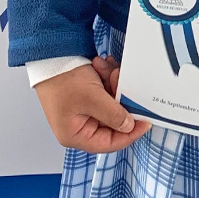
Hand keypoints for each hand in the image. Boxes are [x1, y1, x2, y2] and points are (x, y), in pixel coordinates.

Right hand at [34, 58, 150, 154]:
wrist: (52, 54)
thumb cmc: (62, 80)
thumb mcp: (92, 98)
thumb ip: (113, 115)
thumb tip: (129, 127)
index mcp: (76, 135)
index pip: (109, 143)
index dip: (129, 134)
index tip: (145, 122)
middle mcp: (80, 126)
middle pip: (112, 120)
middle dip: (119, 98)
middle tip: (120, 80)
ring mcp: (84, 110)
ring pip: (111, 102)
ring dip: (113, 84)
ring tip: (107, 69)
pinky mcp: (88, 95)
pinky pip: (106, 91)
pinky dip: (107, 78)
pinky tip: (101, 66)